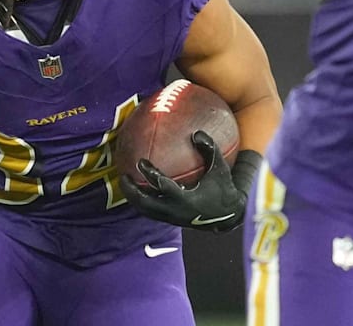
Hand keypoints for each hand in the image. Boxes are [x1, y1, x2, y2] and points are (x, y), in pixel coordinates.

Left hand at [120, 131, 246, 231]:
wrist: (228, 215)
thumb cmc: (223, 187)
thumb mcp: (220, 167)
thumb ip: (209, 149)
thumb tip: (196, 132)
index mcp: (187, 199)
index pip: (163, 187)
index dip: (150, 174)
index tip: (140, 162)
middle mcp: (176, 211)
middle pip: (146, 203)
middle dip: (132, 191)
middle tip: (123, 176)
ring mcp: (172, 218)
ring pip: (145, 210)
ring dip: (133, 197)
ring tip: (125, 182)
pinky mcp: (170, 221)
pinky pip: (150, 212)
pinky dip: (141, 201)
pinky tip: (136, 188)